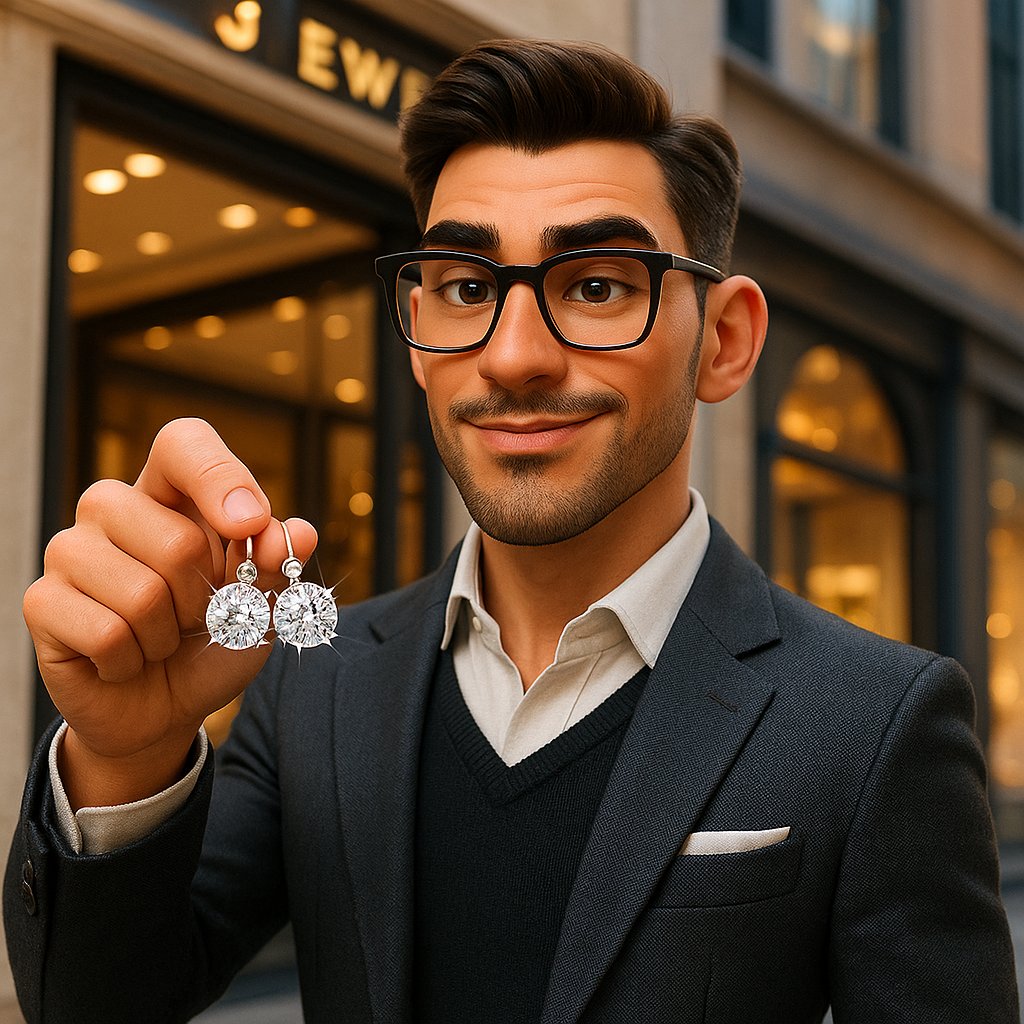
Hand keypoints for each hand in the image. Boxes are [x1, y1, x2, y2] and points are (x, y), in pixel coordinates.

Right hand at [22, 418, 316, 808]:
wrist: (166, 707)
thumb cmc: (216, 639)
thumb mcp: (264, 605)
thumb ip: (278, 566)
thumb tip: (296, 533)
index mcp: (171, 492)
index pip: (184, 445)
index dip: (218, 477)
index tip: (249, 525)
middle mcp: (113, 507)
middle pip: (178, 539)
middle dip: (206, 598)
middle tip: (196, 615)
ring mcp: (71, 549)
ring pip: (143, 592)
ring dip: (168, 634)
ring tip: (159, 637)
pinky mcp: (42, 600)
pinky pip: (107, 633)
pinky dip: (133, 660)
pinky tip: (124, 659)